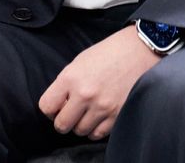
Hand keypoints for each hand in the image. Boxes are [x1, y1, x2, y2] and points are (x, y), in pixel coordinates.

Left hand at [38, 25, 159, 140]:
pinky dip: (95, 128)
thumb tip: (59, 105)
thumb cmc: (108, 52)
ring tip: (88, 110)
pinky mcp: (116, 115)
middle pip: (61, 125)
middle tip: (71, 112)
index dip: (50, 108)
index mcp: (71, 77)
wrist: (138, 49)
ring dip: (81, 124)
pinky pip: (97, 134)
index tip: (57, 106)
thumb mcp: (80, 61)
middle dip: (64, 120)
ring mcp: (101, 106)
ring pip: (80, 131)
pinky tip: (99, 115)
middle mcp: (84, 94)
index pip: (46, 106)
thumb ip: (67, 83)